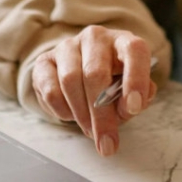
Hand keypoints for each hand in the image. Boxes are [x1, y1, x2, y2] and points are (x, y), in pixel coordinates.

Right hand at [31, 26, 157, 156]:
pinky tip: (71, 114)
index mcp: (122, 41)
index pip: (134, 50)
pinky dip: (61, 110)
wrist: (80, 71)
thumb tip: (129, 106)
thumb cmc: (112, 81)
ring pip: (70, 80)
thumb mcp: (130, 90)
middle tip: (106, 143)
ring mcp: (68, 46)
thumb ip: (136, 99)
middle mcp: (95, 37)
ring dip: (81, 114)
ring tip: (89, 129)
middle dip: (101, 115)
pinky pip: (50, 89)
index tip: (134, 108)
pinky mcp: (45, 60)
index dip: (135, 78)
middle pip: (96, 73)